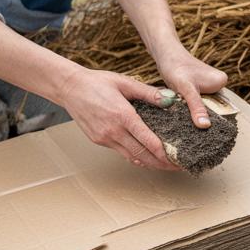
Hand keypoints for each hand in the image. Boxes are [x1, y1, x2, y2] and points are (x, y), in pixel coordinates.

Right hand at [59, 68, 181, 170]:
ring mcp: (105, 138)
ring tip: (166, 165)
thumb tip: (170, 99)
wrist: (69, 88)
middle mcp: (113, 131)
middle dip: (162, 164)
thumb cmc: (97, 82)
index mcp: (123, 116)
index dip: (166, 154)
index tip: (179, 159)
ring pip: (132, 157)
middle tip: (178, 167)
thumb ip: (148, 93)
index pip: (149, 142)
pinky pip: (122, 153)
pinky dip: (136, 157)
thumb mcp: (125, 82)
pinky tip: (147, 157)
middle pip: (143, 155)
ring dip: (150, 163)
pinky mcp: (99, 141)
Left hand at [156, 53, 228, 128]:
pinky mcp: (200, 88)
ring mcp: (209, 86)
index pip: (220, 108)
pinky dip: (189, 106)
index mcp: (222, 82)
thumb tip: (205, 125)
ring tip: (183, 114)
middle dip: (199, 114)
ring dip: (193, 111)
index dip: (208, 118)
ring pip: (203, 106)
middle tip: (187, 121)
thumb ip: (197, 107)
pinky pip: (197, 102)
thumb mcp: (186, 89)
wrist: (164, 55)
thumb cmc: (175, 68)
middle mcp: (218, 83)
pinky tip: (181, 108)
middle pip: (212, 108)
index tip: (197, 127)